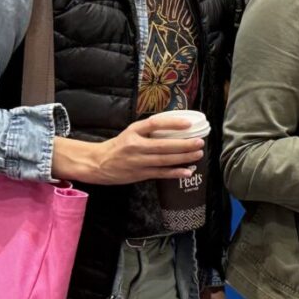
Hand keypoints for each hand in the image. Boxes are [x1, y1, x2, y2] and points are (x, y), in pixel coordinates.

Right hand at [50, 116, 203, 185]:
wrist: (98, 163)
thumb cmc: (119, 146)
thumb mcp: (131, 132)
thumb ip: (149, 130)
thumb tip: (175, 126)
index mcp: (134, 131)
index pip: (155, 124)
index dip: (173, 123)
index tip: (189, 123)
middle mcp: (136, 146)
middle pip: (164, 145)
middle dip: (184, 145)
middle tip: (200, 142)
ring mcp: (138, 161)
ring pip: (164, 160)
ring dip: (183, 158)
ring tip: (198, 154)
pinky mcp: (139, 174)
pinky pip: (160, 173)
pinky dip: (175, 173)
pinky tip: (187, 171)